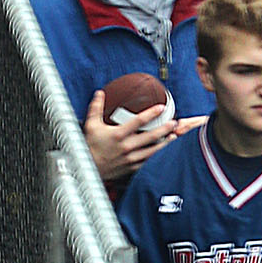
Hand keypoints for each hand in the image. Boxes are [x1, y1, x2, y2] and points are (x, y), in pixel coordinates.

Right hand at [82, 91, 201, 188]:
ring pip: (151, 151)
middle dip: (164, 129)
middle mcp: (126, 147)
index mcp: (118, 135)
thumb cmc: (89, 146)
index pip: (138, 122)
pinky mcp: (131, 168)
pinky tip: (163, 152)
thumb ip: (96, 108)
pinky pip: (147, 162)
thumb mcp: (91, 125)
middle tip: (174, 122)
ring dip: (164, 144)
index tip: (161, 107)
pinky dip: (156, 157)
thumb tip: (99, 93)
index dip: (151, 113)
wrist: (87, 169)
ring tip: (174, 136)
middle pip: (150, 137)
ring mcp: (130, 159)